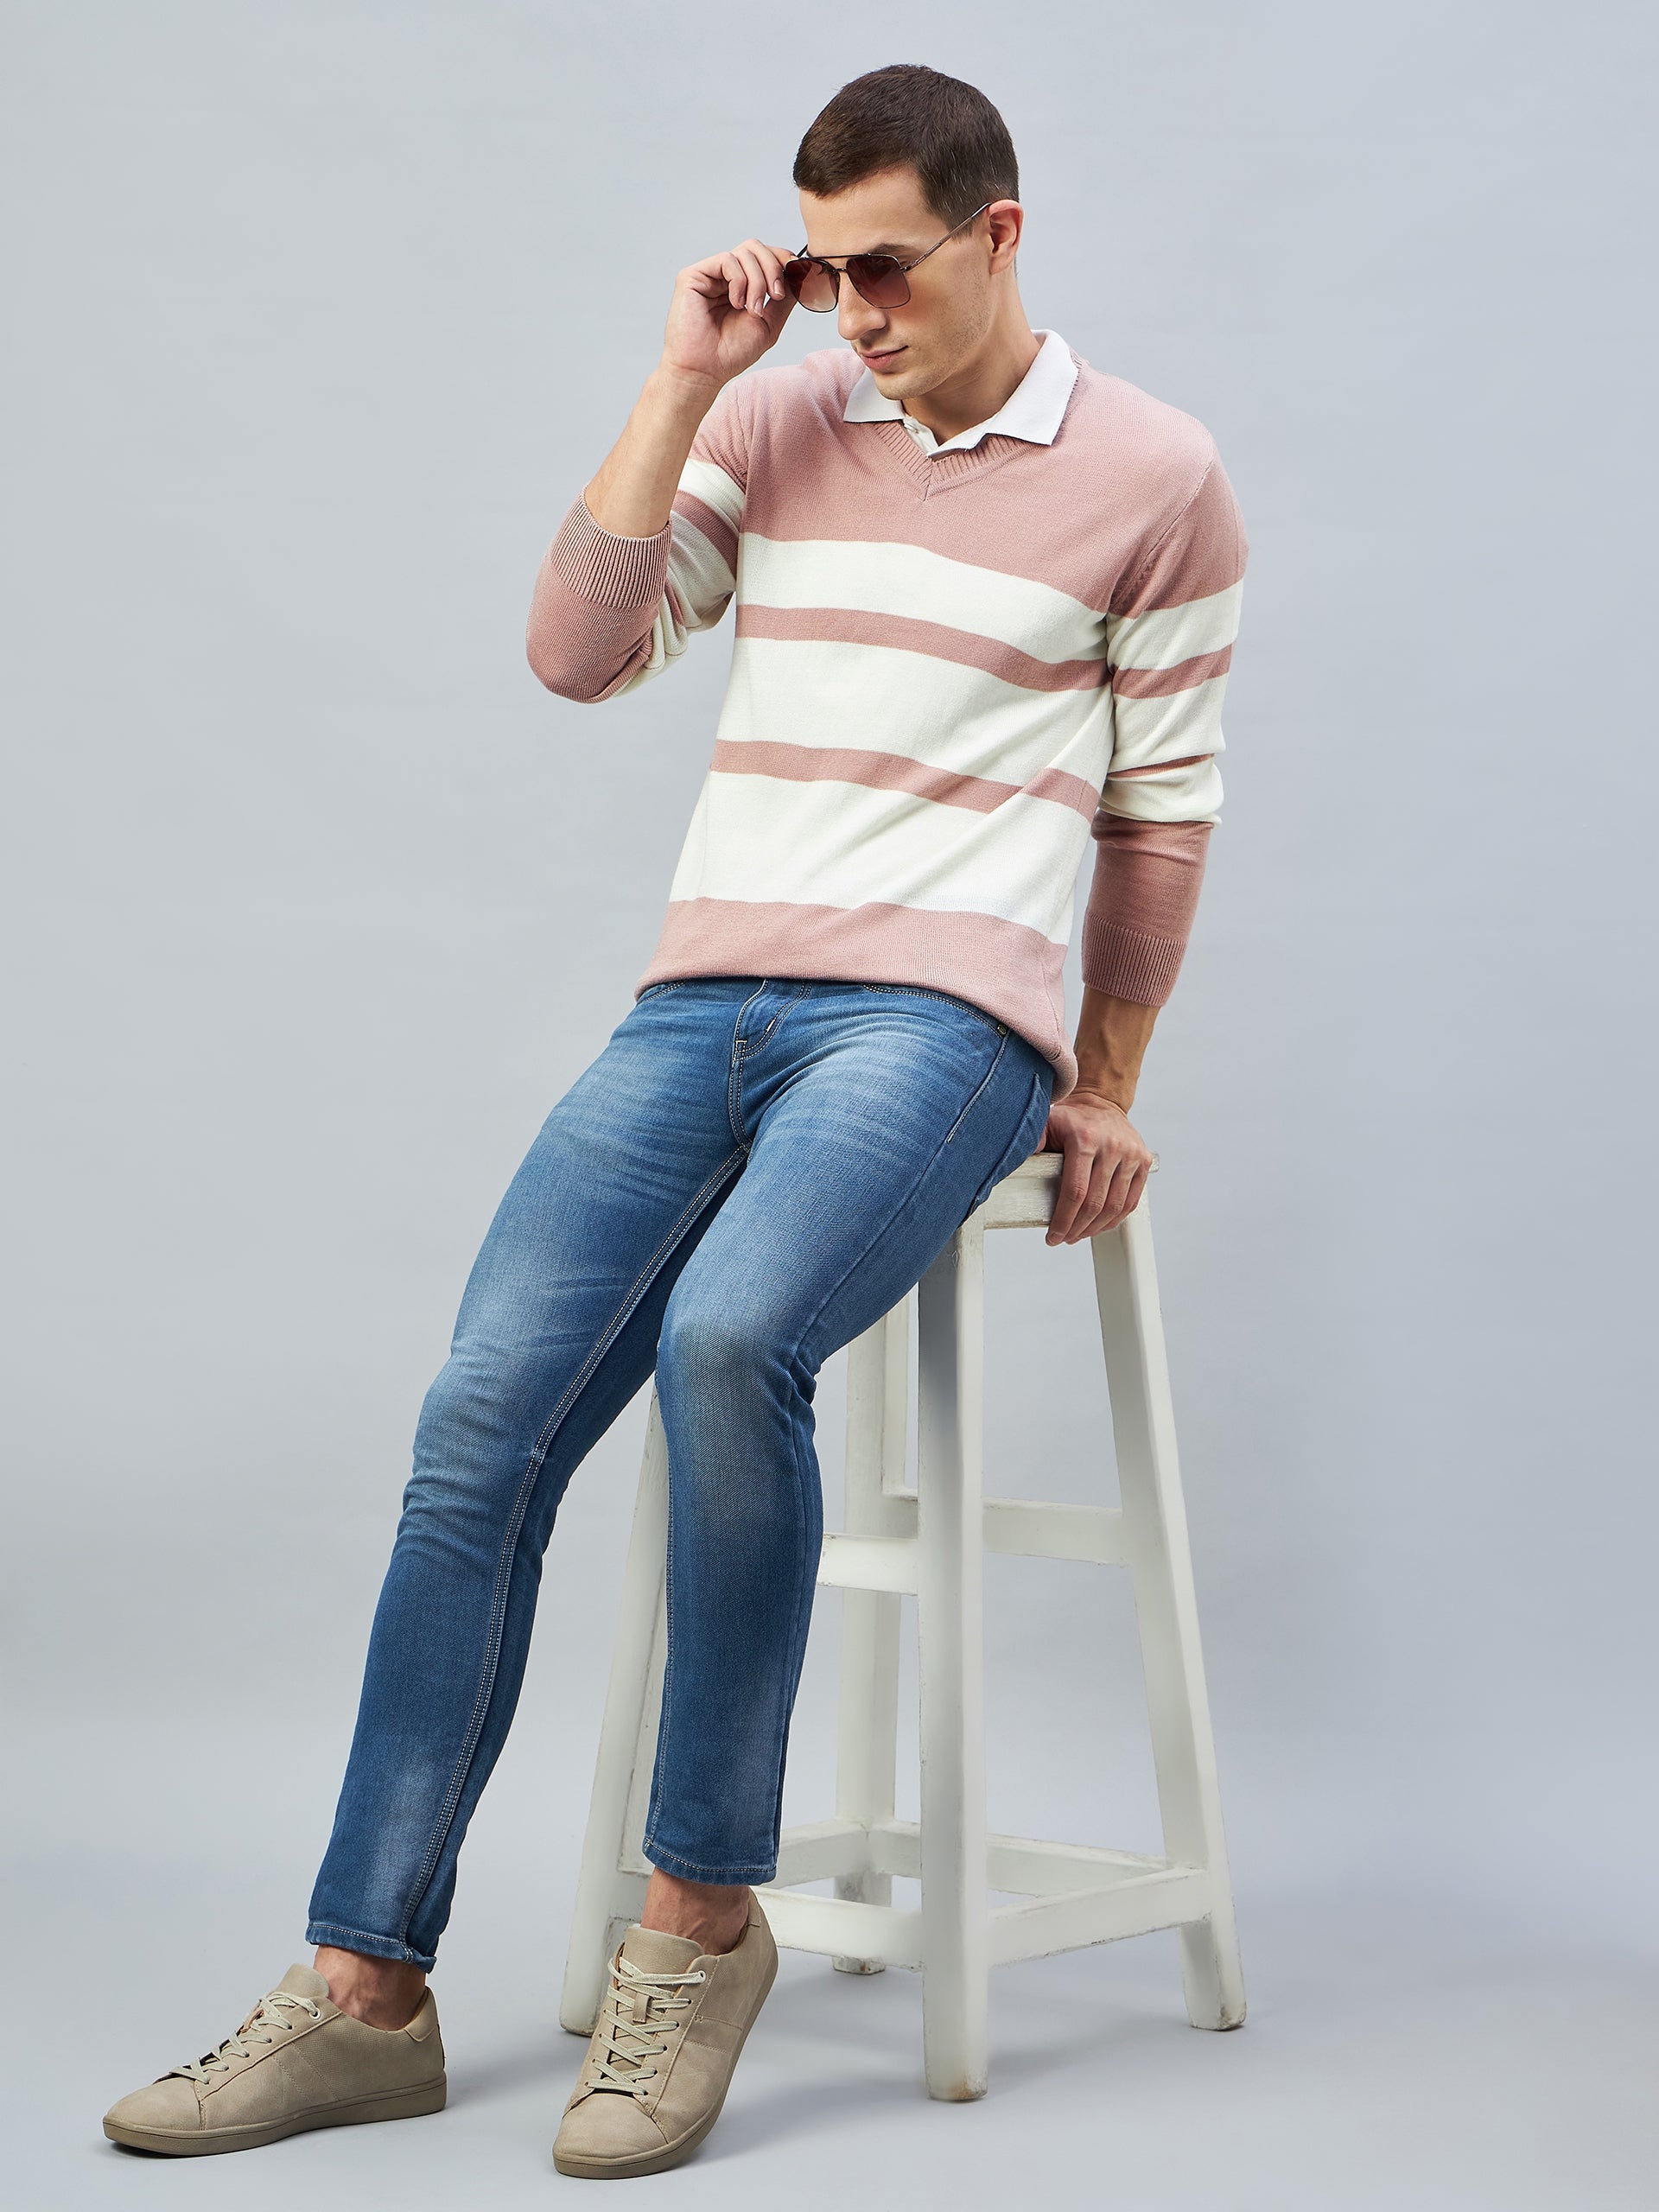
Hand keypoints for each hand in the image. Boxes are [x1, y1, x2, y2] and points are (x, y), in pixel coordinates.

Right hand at [660, 239, 795, 390]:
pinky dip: (739, 281)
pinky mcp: (693, 275)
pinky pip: (727, 260)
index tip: (795, 275)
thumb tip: (801, 275)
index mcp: (741, 285)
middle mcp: (724, 276)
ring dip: (758, 281)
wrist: (705, 371)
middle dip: (773, 268)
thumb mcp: (769, 324)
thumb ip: (784, 299)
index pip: (764, 256)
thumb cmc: (731, 353)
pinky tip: (736, 303)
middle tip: (776, 295)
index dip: (782, 259)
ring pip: (745, 252)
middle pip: (755, 247)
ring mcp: (709, 274)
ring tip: (753, 309)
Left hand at [1039, 1090, 1152, 1242]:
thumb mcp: (1046, 1123)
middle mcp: (1112, 1146)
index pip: (1075, 1191)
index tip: (1052, 1236)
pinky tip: (1099, 1226)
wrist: (1101, 1102)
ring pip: (1115, 1206)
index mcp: (1085, 1138)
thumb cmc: (1071, 1119)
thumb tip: (1010, 1163)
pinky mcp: (1144, 1161)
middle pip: (1095, 1203)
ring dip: (1095, 1228)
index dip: (1063, 1220)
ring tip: (1079, 1234)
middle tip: (1064, 1238)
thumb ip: (1032, 1142)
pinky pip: (1132, 1200)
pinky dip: (1115, 1219)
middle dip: (1077, 1228)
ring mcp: (1131, 1154)